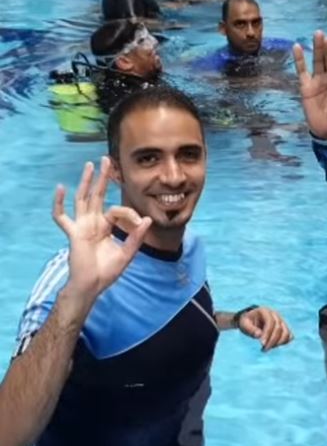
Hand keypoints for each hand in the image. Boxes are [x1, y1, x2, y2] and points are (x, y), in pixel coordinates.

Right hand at [53, 157, 151, 297]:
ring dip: (86, 182)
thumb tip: (148, 219)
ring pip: (83, 199)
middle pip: (97, 195)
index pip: (117, 210)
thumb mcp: (128, 252)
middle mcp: (93, 223)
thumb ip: (137, 236)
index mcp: (106, 226)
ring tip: (90, 165)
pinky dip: (59, 203)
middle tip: (106, 160)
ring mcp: (82, 226)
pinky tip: (60, 188)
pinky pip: (62, 217)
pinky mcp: (74, 233)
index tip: (141, 221)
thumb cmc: (108, 272)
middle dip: (102, 178)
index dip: (130, 214)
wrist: (93, 285)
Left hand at [238, 307, 292, 351]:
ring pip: (286, 333)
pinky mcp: (284, 328)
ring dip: (279, 343)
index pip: (270, 322)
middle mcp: (275, 315)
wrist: (252, 319)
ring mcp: (281, 321)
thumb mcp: (244, 325)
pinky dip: (284, 342)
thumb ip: (251, 329)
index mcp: (265, 311)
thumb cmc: (247, 322)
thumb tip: (259, 335)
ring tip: (268, 348)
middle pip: (279, 328)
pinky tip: (274, 346)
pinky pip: (289, 336)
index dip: (267, 334)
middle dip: (272, 341)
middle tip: (263, 350)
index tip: (262, 344)